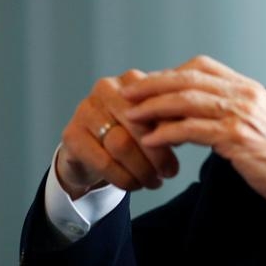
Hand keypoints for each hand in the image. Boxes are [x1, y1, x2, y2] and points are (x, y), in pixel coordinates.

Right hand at [56, 69, 178, 199]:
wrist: (92, 150)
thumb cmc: (131, 133)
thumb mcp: (155, 122)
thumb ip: (172, 119)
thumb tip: (194, 126)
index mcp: (132, 80)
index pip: (157, 102)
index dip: (172, 127)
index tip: (187, 145)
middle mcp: (106, 89)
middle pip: (138, 124)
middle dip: (158, 153)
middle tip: (170, 172)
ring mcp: (85, 110)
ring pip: (121, 144)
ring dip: (142, 169)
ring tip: (154, 181)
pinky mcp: (71, 134)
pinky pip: (103, 161)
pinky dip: (123, 178)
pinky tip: (134, 185)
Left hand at [122, 55, 265, 209]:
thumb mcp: (257, 121)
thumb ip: (231, 110)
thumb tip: (195, 110)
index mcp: (248, 87)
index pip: (202, 67)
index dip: (171, 73)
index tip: (149, 84)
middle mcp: (244, 94)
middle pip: (189, 79)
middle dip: (154, 84)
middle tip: (128, 93)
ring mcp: (241, 114)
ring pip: (187, 100)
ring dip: (154, 107)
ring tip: (133, 116)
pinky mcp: (237, 137)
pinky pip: (193, 129)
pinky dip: (168, 133)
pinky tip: (152, 139)